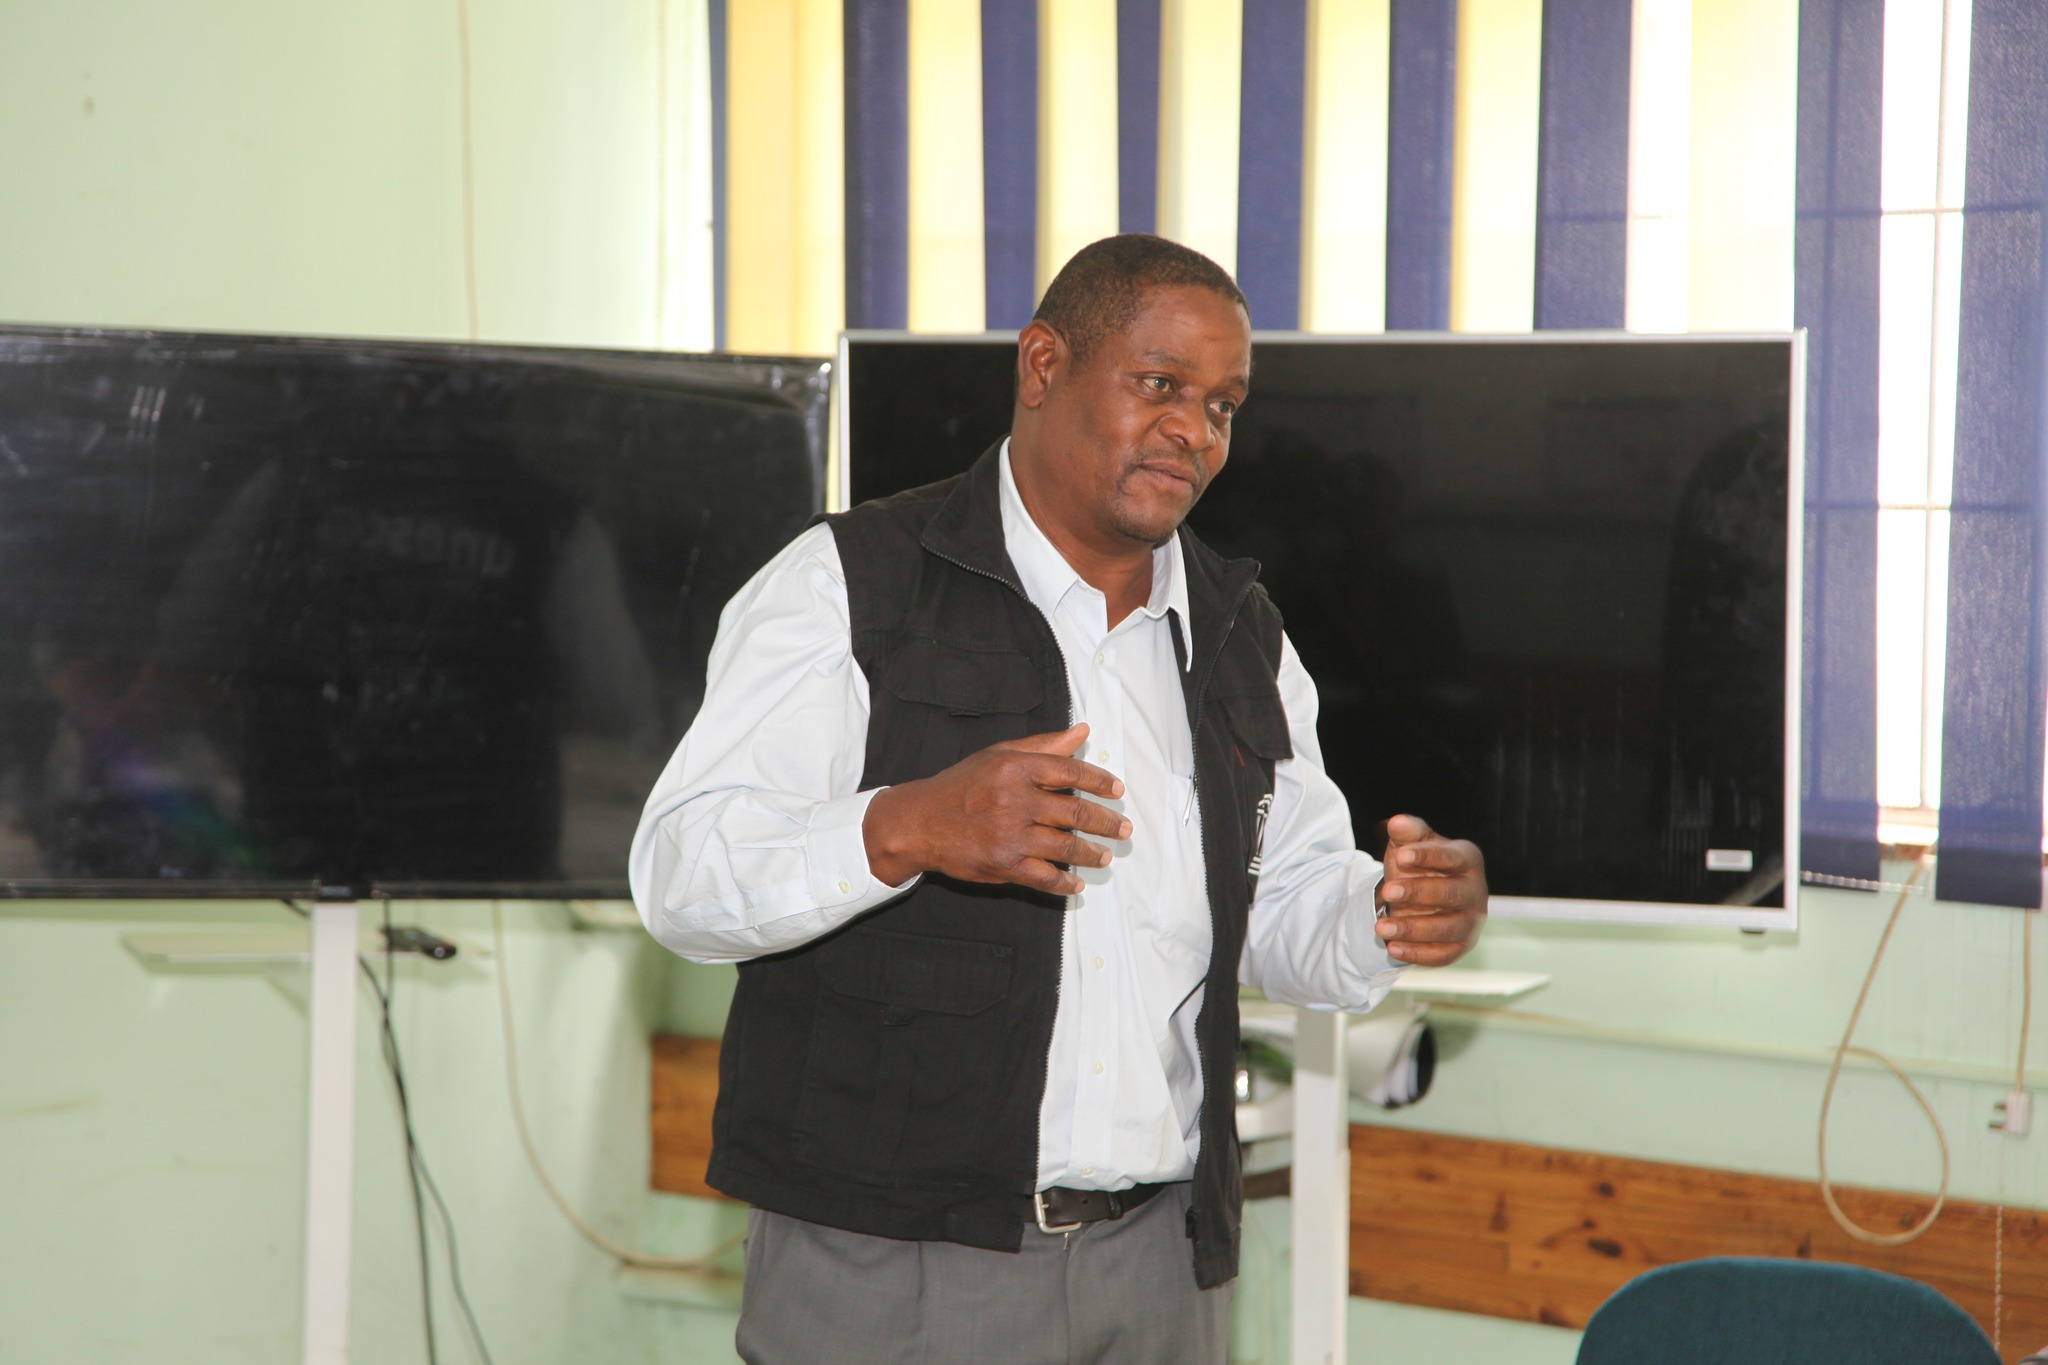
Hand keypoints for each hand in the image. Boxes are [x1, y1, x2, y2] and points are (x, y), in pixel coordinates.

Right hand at [862, 723, 1131, 895]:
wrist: (920, 822)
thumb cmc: (962, 785)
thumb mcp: (999, 755)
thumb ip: (1043, 746)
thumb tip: (1082, 732)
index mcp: (1015, 768)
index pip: (1071, 773)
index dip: (1100, 782)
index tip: (1117, 791)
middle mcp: (1014, 800)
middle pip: (1076, 813)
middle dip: (1106, 823)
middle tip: (1124, 828)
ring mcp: (1009, 835)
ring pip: (1066, 848)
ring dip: (1092, 854)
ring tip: (1105, 856)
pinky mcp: (1002, 865)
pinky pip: (1044, 877)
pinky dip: (1064, 883)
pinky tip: (1076, 884)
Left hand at [1374, 813, 1486, 965]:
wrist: (1419, 897)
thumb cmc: (1418, 865)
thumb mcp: (1410, 845)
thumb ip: (1407, 832)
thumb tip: (1396, 823)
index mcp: (1468, 859)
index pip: (1452, 857)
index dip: (1427, 857)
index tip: (1401, 856)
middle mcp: (1475, 891)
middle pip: (1451, 894)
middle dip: (1418, 893)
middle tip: (1387, 892)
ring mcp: (1471, 921)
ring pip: (1446, 928)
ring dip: (1412, 929)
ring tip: (1380, 927)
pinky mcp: (1460, 946)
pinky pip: (1442, 954)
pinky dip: (1417, 954)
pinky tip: (1392, 948)